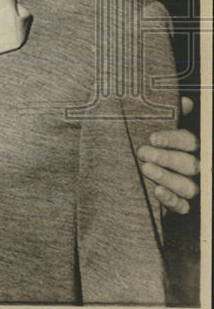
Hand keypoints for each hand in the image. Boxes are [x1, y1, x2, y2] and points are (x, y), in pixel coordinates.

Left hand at [137, 97, 198, 214]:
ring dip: (168, 178)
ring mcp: (186, 187)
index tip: (152, 138)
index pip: (189, 141)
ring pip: (188, 186)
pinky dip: (172, 200)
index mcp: (185, 146)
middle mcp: (191, 166)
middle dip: (166, 158)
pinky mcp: (178, 205)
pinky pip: (182, 207)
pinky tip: (158, 192)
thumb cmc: (136, 142)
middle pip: (189, 163)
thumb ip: (166, 113)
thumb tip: (184, 101)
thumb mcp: (145, 126)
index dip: (172, 139)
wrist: (118, 169)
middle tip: (142, 153)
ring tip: (146, 170)